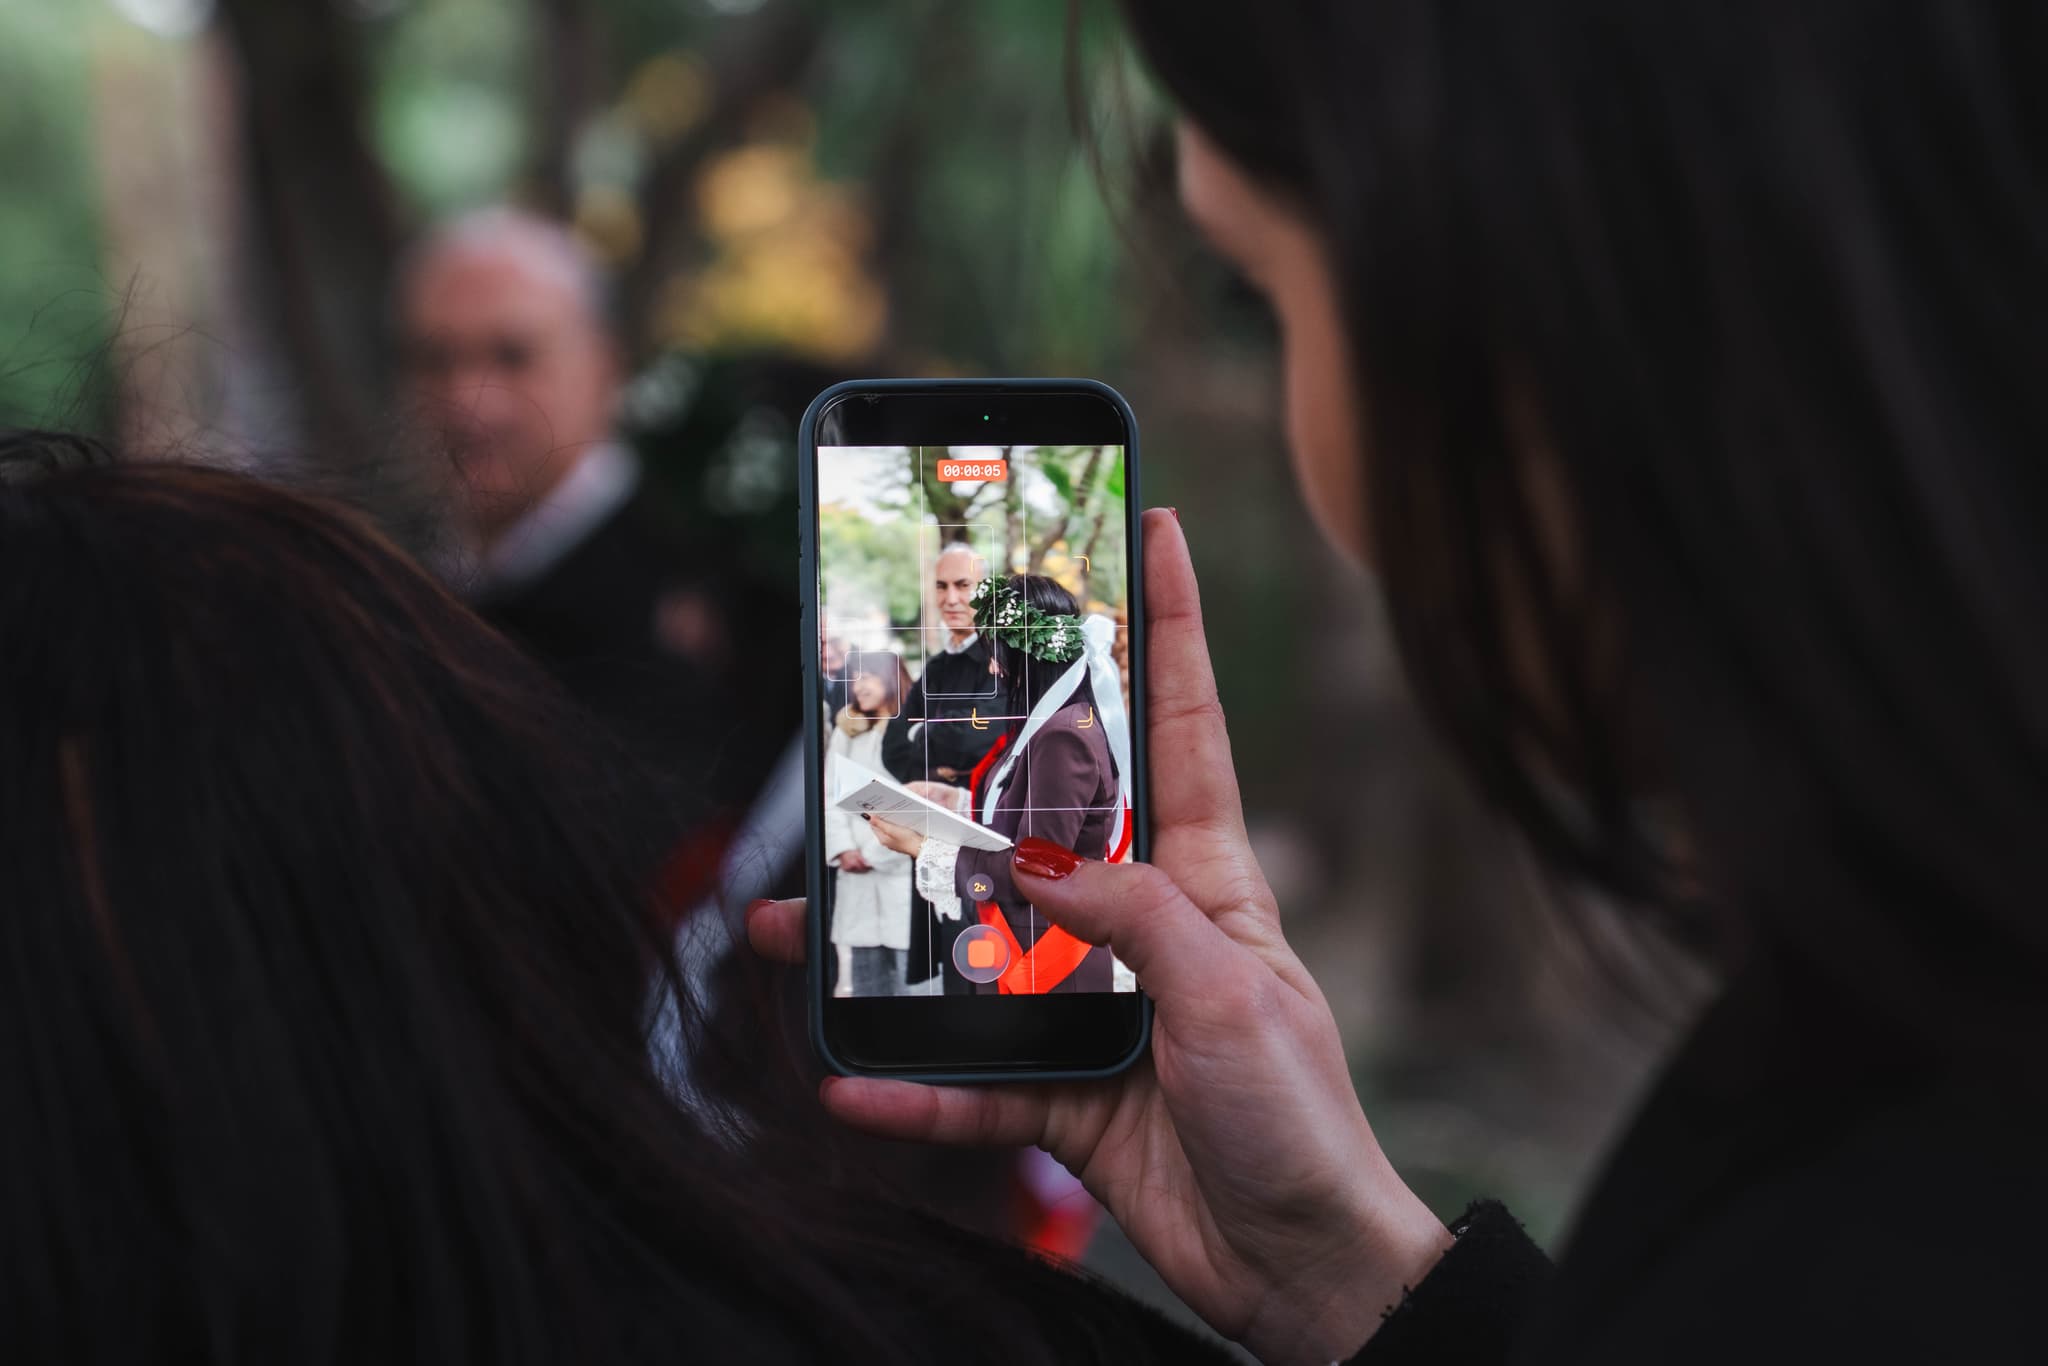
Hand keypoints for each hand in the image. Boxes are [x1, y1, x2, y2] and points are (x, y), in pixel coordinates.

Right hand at [750, 511, 1451, 1365]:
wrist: (1302, 1273)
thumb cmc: (1301, 1121)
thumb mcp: (1233, 997)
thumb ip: (1135, 919)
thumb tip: (1035, 861)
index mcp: (1207, 878)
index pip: (1180, 725)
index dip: (1169, 622)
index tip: (1150, 525)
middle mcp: (1141, 926)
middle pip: (1034, 829)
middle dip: (959, 776)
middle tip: (879, 722)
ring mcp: (1093, 1006)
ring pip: (971, 949)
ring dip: (885, 945)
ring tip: (795, 924)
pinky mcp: (1060, 1093)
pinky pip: (966, 1079)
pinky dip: (910, 1086)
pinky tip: (846, 1082)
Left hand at [863, 814, 924, 858]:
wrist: (921, 847)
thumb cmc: (908, 840)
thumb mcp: (892, 830)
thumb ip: (880, 824)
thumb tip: (868, 817)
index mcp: (882, 839)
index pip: (874, 826)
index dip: (874, 817)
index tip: (877, 809)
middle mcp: (887, 841)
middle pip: (881, 827)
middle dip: (882, 818)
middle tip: (886, 810)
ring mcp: (894, 841)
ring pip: (889, 829)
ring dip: (890, 821)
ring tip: (894, 815)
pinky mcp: (902, 840)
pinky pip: (896, 831)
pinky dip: (897, 825)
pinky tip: (901, 822)